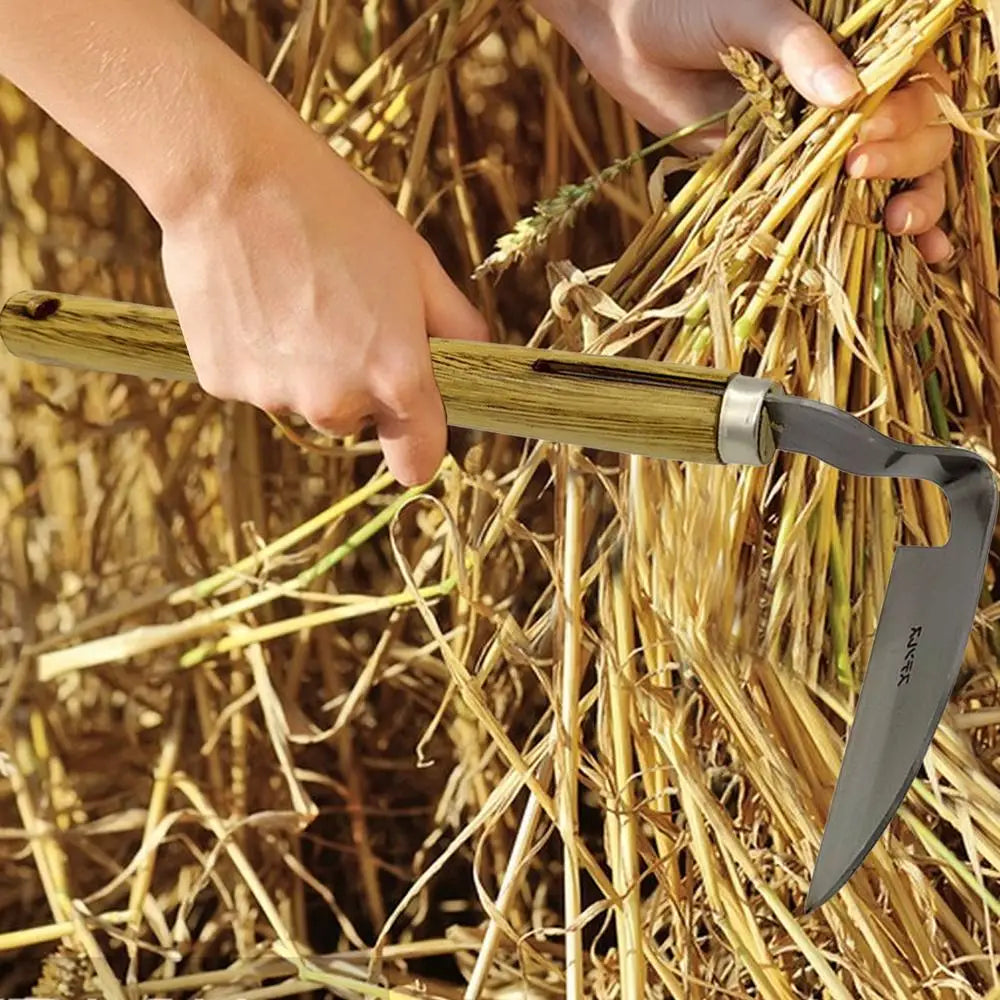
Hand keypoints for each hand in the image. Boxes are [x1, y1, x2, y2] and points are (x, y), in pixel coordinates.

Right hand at [159, 113, 487, 486]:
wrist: (231, 176)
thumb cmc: (337, 213)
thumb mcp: (418, 265)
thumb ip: (457, 326)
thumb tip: (475, 358)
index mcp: (395, 379)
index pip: (418, 461)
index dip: (418, 441)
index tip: (412, 421)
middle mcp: (335, 403)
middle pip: (356, 422)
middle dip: (356, 383)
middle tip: (341, 314)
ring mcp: (274, 396)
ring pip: (303, 401)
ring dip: (304, 369)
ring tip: (291, 298)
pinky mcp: (223, 382)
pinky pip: (255, 382)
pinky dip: (258, 355)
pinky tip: (254, 299)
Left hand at [536, 0, 951, 260]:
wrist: (629, 39)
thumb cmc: (690, 7)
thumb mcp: (751, 14)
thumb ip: (796, 49)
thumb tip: (849, 97)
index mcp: (857, 47)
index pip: (915, 83)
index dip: (906, 113)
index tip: (866, 134)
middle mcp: (847, 98)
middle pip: (916, 135)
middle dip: (907, 159)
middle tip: (861, 170)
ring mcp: (818, 142)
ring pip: (890, 176)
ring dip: (914, 204)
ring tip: (903, 228)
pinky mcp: (780, 176)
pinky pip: (829, 206)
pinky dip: (870, 232)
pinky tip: (912, 254)